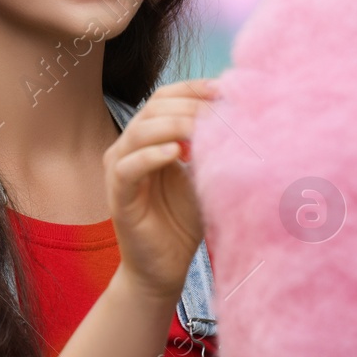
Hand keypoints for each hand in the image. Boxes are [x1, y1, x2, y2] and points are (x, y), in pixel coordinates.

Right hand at [104, 78, 217, 303]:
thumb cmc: (184, 222)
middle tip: (218, 114)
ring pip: (139, 131)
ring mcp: (119, 171)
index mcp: (148, 138)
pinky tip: (178, 154)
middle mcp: (128, 147)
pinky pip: (128, 167)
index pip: (164, 97)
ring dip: (173, 126)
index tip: (224, 88)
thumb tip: (239, 113)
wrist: (165, 268)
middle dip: (188, 105)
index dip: (192, 88)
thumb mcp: (203, 175)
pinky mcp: (118, 196)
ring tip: (201, 131)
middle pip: (153, 108)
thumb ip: (211, 146)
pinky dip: (152, 155)